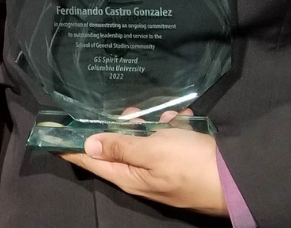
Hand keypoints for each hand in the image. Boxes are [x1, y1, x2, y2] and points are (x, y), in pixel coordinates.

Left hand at [57, 117, 225, 215]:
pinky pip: (168, 141)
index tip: (50, 131)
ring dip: (153, 124)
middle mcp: (142, 176)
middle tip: (133, 112)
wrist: (240, 179)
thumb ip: (120, 146)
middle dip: (122, 125)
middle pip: (117, 147)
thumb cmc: (192, 163)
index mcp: (129, 176)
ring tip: (169, 117)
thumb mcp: (152, 150)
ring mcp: (163, 171)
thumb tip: (89, 143)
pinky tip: (184, 118)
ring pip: (145, 141)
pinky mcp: (181, 163)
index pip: (90, 159)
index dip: (70, 144)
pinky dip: (174, 128)